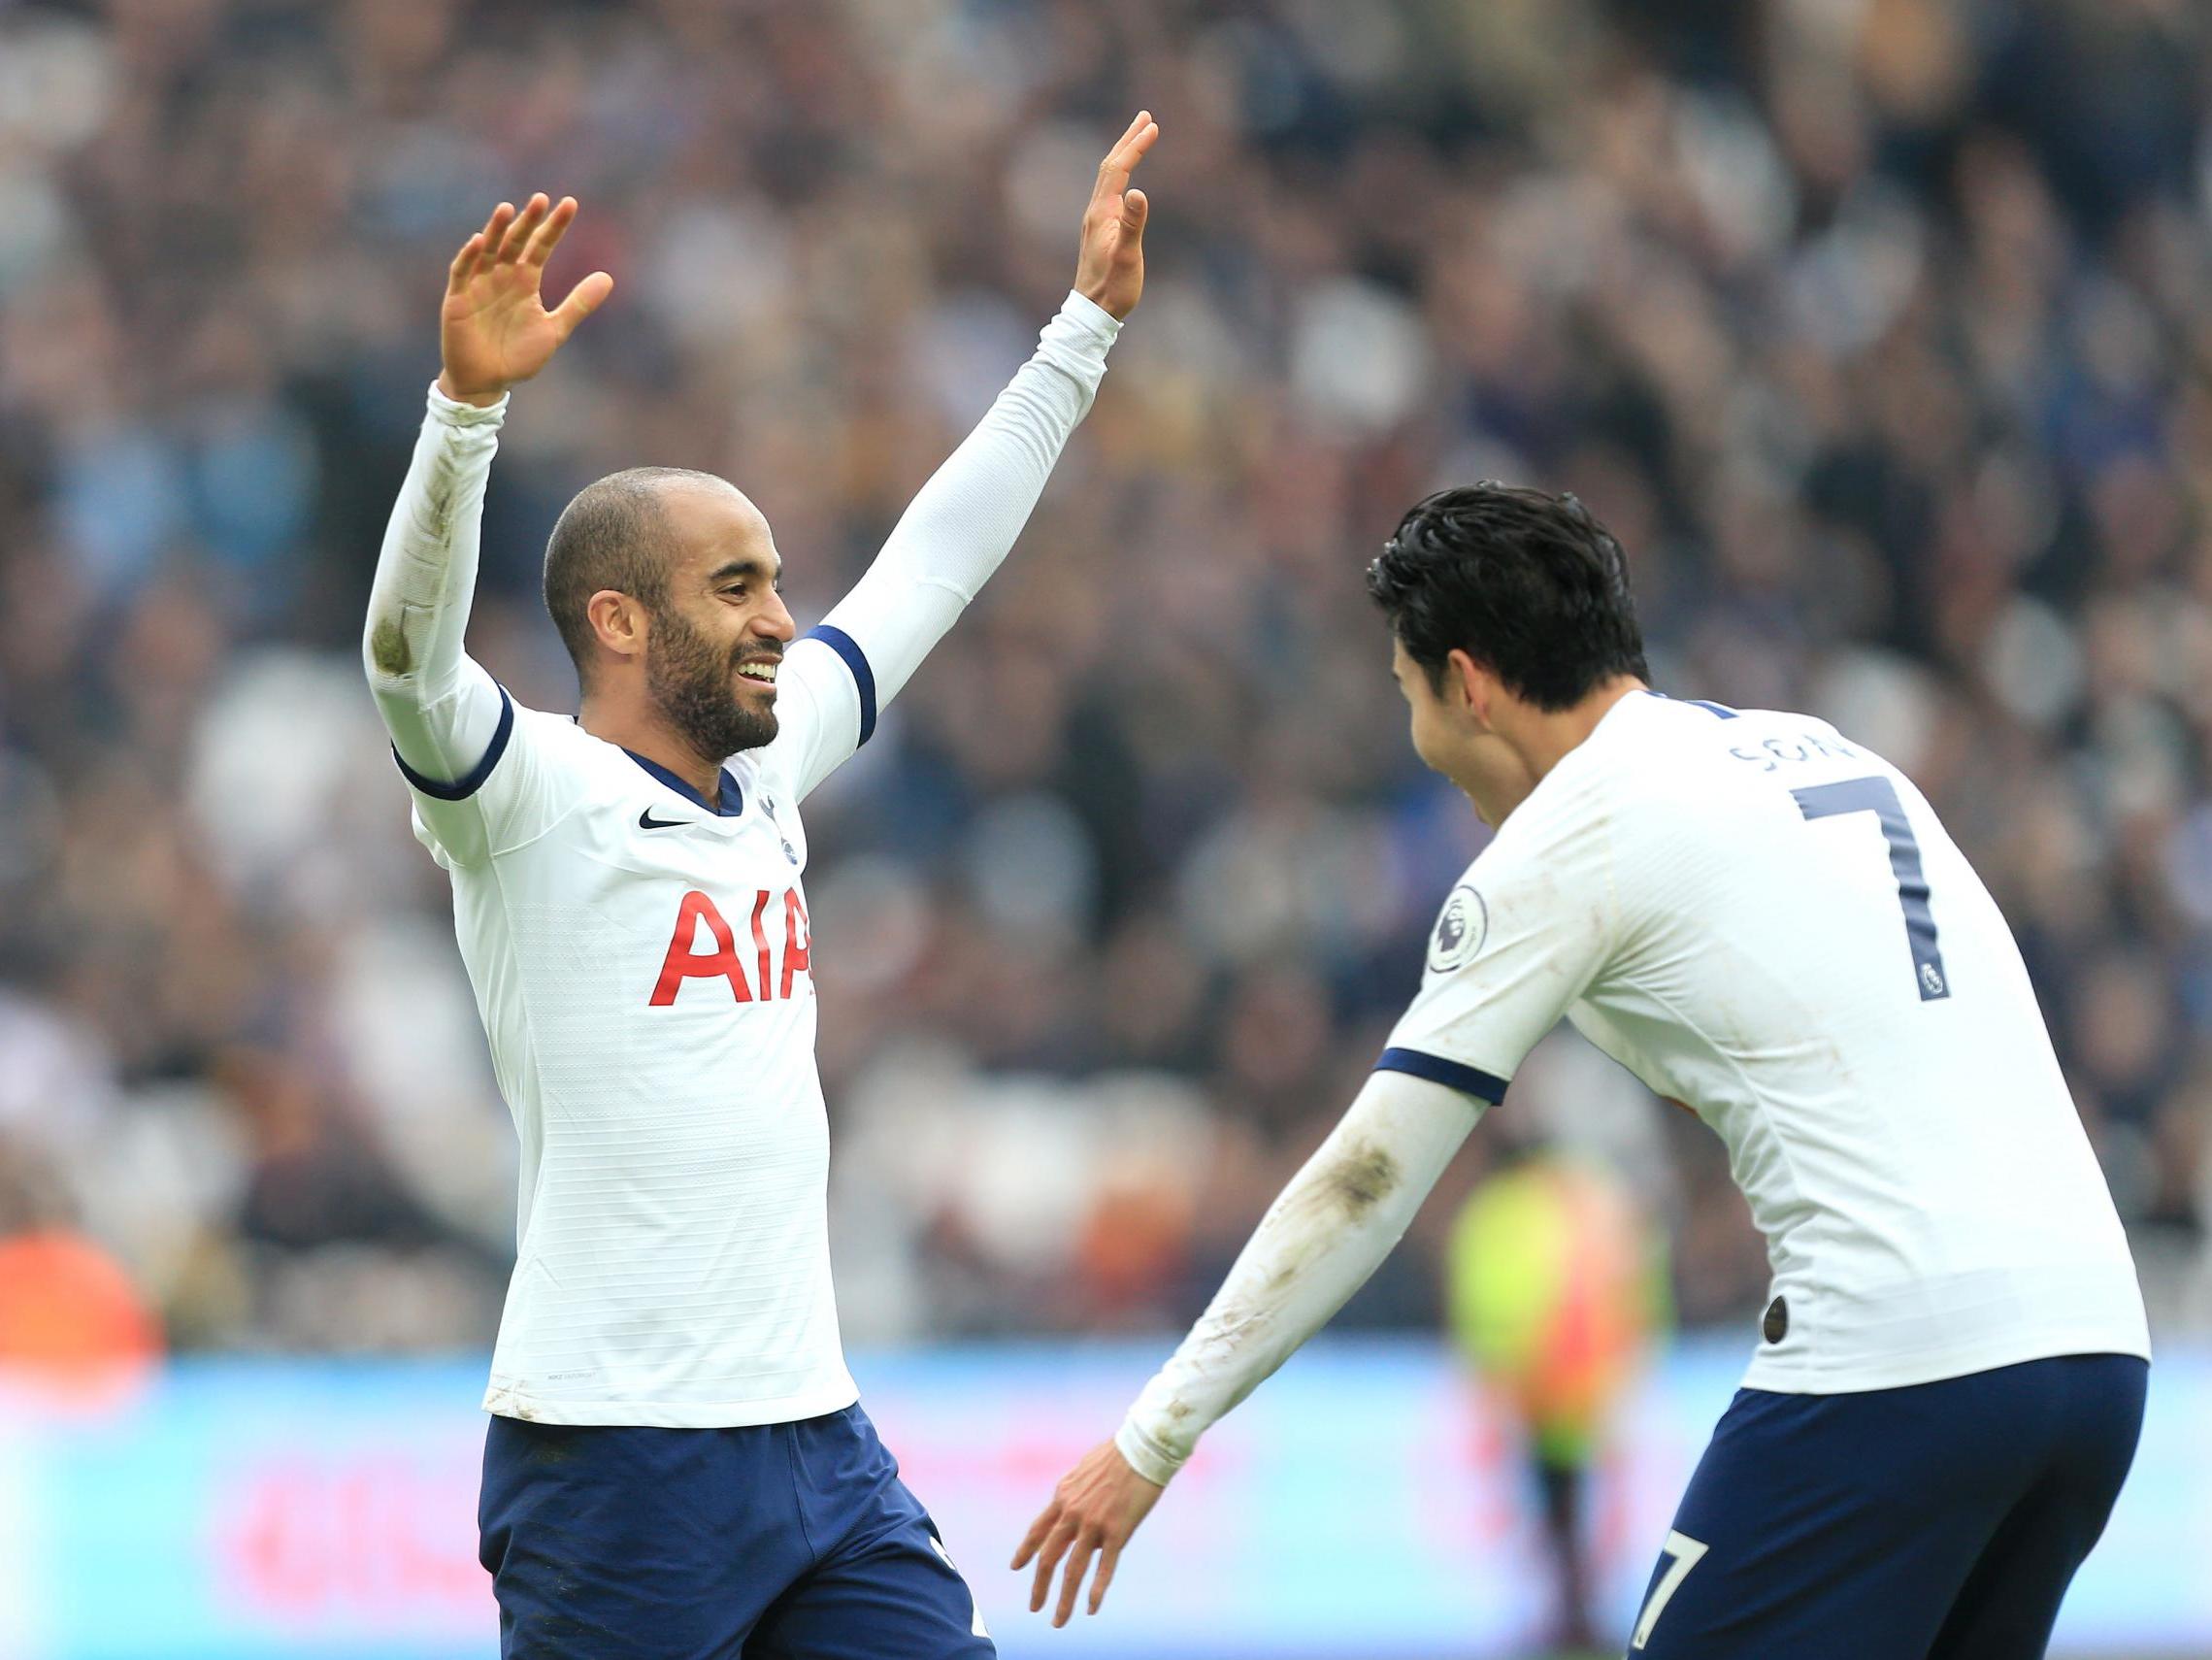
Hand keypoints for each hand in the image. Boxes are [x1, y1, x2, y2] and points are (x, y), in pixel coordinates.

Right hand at [438, 194, 613, 406]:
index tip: (571, 204)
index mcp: (525, 281)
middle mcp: (502, 276)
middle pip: (516, 242)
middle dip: (528, 222)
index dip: (555, 226)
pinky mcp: (458, 298)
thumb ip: (579, 304)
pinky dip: (469, 257)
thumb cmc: (518, 356)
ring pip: (488, 250)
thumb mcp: (554, 330)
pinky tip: (479, 241)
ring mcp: (479, 285)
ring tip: (508, 209)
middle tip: (541, 200)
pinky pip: (463, 272)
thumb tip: (608, 277)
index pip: (542, 246)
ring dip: (497, 230)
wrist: (488, 382)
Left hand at [1011, 1438, 1164, 1626]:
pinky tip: (1090, 1608)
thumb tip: (1074, 1516)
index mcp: (1063, 1496)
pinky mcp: (1117, 1531)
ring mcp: (1093, 1524)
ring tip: (1058, 1621)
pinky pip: (1104, 1568)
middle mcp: (1072, 1513)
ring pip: (1073, 1570)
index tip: (1015, 1567)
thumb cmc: (1116, 1455)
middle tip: (1035, 1607)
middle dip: (1039, 1586)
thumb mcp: (1083, 1472)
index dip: (1025, 1550)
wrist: (1142, 1447)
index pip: (1038, 1530)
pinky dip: (1096, 1591)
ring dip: (1064, 1600)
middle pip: (1049, 1558)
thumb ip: (1074, 1496)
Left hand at [1074, 111, 1158, 320]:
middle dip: (1128, 139)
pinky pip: (1110, 190)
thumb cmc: (1113, 288)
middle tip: (1145, 117)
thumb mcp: (1127, 256)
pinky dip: (1122, 173)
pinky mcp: (1100, 229)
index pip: (1119, 169)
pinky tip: (1127, 178)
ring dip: (1125, 154)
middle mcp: (1095, 211)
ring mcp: (1096, 220)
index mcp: (1101, 213)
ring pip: (1109, 177)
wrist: (1093, 312)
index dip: (1135, 146)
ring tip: (1139, 138)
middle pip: (1111, 165)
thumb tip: (1139, 191)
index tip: (1153, 126)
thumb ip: (1132, 224)